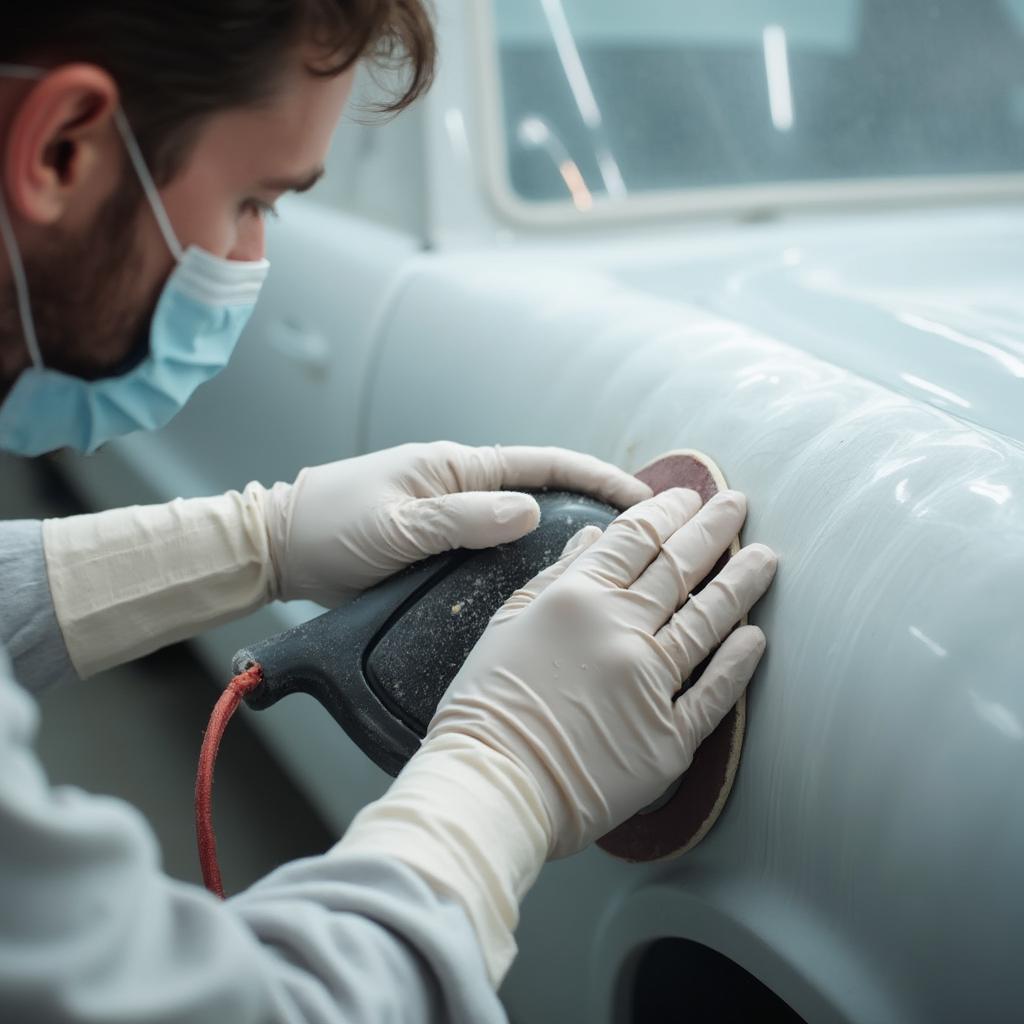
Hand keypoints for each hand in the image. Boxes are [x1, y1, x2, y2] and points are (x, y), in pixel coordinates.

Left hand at [260, 441, 651, 605]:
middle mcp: (465, 488)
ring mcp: (456, 516)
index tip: (643, 497)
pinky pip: (500, 549)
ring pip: (527, 523)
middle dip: (597, 506)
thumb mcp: (395, 525)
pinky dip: (532, 559)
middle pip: (546, 491)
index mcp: (458, 469)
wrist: (281, 546)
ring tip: (615, 567)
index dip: (597, 477)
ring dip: (569, 536)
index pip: (544, 465)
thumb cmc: (330, 527)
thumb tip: (528, 512)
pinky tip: (552, 588)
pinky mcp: (444, 545)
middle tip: (648, 537)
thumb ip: (458, 519)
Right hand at [427, 485, 777, 856]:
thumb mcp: (506, 624)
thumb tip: (592, 538)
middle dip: (712, 529)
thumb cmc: (486, 706)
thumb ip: (555, 577)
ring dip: (741, 583)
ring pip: (708, 620)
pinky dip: (738, 663)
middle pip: (678, 568)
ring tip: (767, 557)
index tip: (686, 496)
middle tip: (736, 503)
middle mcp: (622, 630)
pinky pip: (714, 693)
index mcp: (578, 597)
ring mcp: (651, 682)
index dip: (664, 512)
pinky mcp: (669, 736)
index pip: (634, 539)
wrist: (492, 784)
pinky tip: (756, 637)